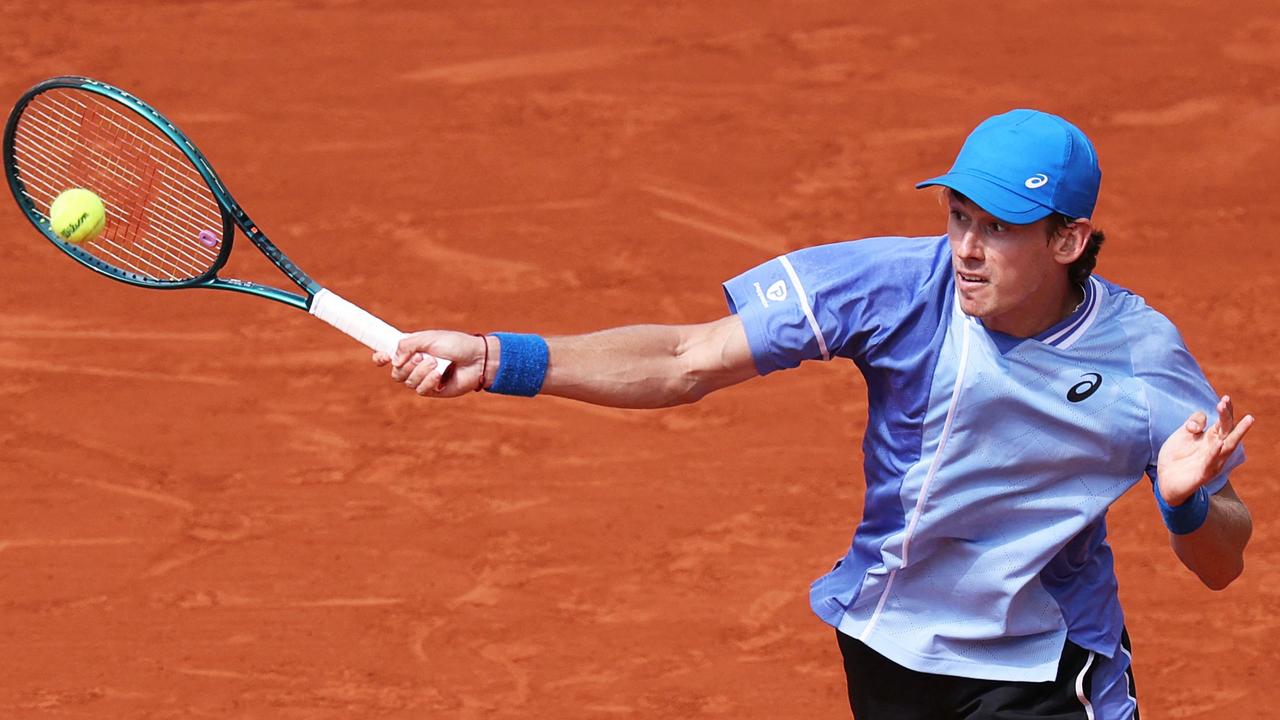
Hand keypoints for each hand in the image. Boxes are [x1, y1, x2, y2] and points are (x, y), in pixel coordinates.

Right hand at [371, 331, 489, 397]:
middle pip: (396, 372)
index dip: (381, 358)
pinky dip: (428, 381)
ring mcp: (424, 378)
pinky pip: (420, 390)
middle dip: (406, 365)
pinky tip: (439, 376)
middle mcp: (416, 364)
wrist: (477, 359)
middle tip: (421, 357)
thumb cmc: (455, 344)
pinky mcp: (433, 390)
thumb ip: (407, 345)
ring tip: (435, 364)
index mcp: (413, 349)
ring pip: (407, 381)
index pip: (390, 355)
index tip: (381, 358)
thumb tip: (393, 361)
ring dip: (419, 372)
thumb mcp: (429, 338)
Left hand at [1156, 395, 1253, 504]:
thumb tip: (1199, 425)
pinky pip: (1211, 462)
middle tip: (1225, 402)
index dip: (1225, 410)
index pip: (1223, 422)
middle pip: (1227, 431)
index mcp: (1212, 438)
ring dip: (1236, 433)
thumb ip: (1193, 423)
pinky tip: (1219, 443)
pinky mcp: (1203, 474)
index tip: (1225, 398)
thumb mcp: (1183, 434)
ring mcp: (1212, 461)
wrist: (1166, 480)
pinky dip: (1215, 452)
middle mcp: (1216, 448)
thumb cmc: (1177, 456)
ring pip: (1228, 446)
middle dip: (1227, 416)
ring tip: (1247, 420)